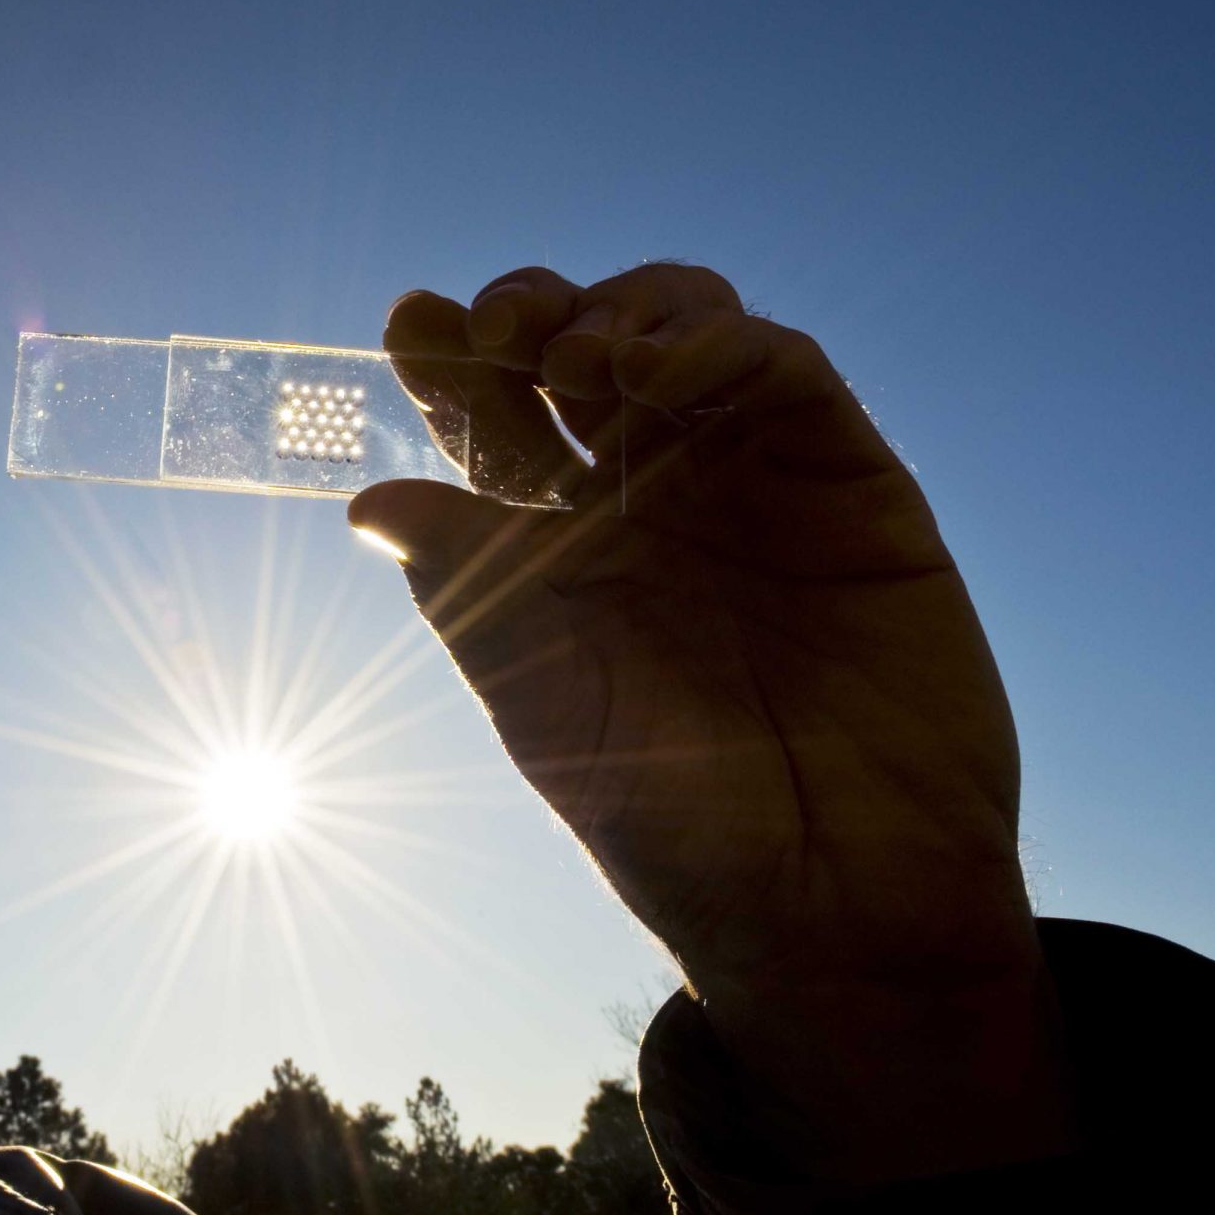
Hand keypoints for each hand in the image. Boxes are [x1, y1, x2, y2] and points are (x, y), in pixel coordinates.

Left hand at [349, 263, 1070, 1180]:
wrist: (829, 905)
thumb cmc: (673, 819)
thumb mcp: (542, 701)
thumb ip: (463, 590)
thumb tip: (363, 500)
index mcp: (559, 543)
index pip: (490, 420)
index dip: (445, 361)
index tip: (407, 321)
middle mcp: (651, 496)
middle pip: (579, 345)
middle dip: (530, 310)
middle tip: (498, 330)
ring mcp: (751, 481)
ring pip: (685, 328)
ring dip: (624, 311)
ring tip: (581, 363)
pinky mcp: (851, 482)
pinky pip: (788, 375)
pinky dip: (723, 346)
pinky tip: (664, 379)